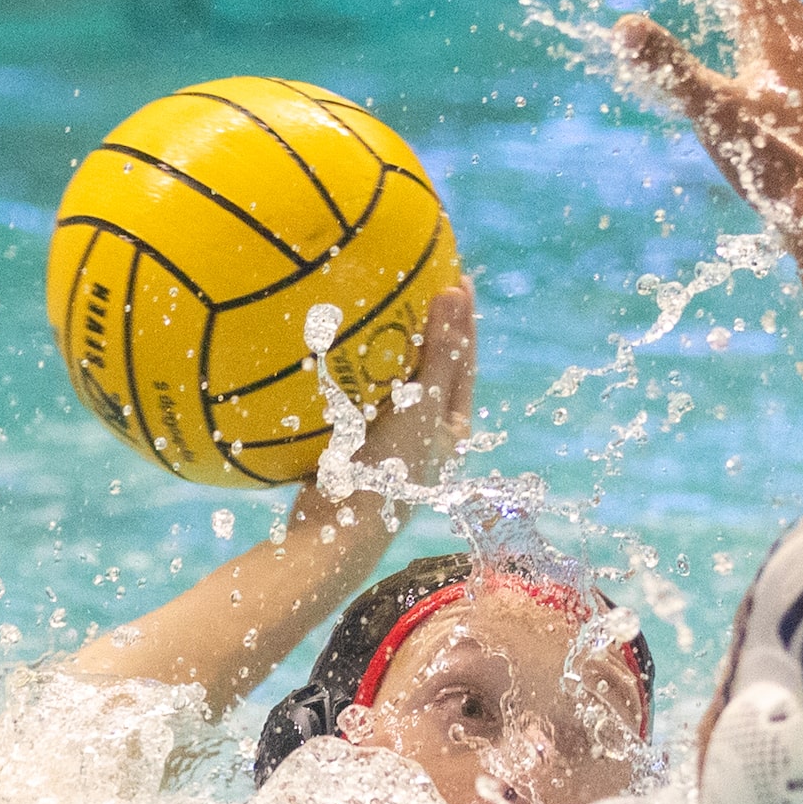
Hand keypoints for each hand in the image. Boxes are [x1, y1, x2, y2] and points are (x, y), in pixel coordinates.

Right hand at [353, 281, 476, 486]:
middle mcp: (426, 433)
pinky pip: (361, 393)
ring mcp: (390, 438)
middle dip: (431, 326)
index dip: (464, 320)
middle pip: (433, 368)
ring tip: (386, 303)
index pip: (464, 362)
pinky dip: (357, 367)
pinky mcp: (357, 442)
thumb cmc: (391, 468)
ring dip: (393, 345)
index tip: (458, 278)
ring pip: (395, 381)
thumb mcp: (423, 406)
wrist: (338, 525)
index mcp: (452, 429)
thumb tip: (455, 294)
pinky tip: (340, 343)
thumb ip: (440, 353)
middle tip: (427, 280)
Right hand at [613, 0, 802, 220]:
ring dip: (780, 7)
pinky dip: (792, 54)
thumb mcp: (713, 115)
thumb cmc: (776, 168)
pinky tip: (790, 74)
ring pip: (798, 36)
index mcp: (776, 52)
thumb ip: (670, 69)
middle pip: (780, 2)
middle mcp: (802, 65)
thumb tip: (622, 27)